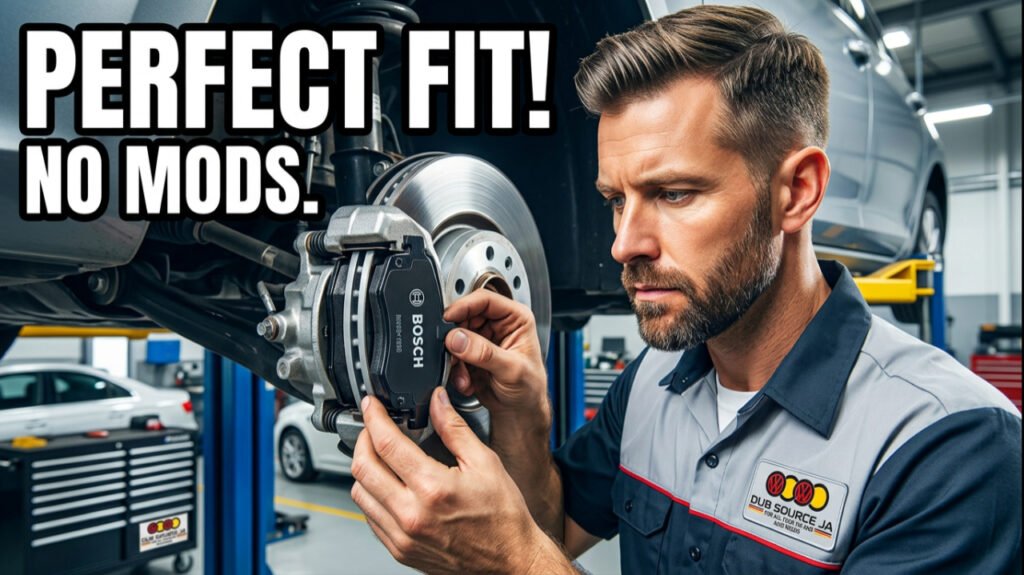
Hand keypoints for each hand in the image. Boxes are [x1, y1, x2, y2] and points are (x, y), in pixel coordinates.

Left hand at [351, 387, 570, 573]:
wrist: (510, 560)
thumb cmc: (503, 517)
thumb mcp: (485, 463)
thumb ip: (454, 429)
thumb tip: (437, 402)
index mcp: (433, 488)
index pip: (387, 444)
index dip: (374, 417)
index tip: (373, 406)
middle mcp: (412, 515)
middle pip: (362, 467)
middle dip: (362, 439)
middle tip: (372, 427)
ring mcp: (402, 536)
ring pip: (359, 493)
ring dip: (364, 468)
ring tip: (379, 455)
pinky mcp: (400, 550)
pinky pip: (370, 517)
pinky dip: (372, 495)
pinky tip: (388, 485)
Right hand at [443, 289, 547, 417]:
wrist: (520, 412)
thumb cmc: (530, 388)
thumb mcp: (511, 369)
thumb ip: (484, 352)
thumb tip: (458, 338)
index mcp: (516, 318)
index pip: (485, 300)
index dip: (464, 306)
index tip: (447, 318)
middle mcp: (498, 325)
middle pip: (465, 317)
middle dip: (456, 337)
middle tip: (453, 353)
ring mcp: (483, 340)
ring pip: (455, 336)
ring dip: (455, 357)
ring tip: (464, 374)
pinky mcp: (470, 355)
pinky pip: (452, 354)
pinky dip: (455, 369)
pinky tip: (467, 381)